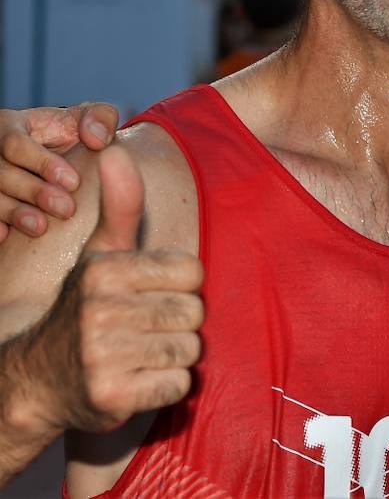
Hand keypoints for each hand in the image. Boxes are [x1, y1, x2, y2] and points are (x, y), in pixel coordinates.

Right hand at [0, 103, 119, 241]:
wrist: (55, 155)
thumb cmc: (70, 134)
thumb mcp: (85, 120)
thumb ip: (99, 118)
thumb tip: (97, 138)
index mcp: (10, 126)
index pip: (15, 144)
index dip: (42, 164)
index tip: (74, 182)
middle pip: (1, 174)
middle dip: (34, 192)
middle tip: (66, 209)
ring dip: (15, 213)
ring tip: (41, 228)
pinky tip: (6, 235)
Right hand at [26, 146, 202, 432]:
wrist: (38, 381)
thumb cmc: (86, 309)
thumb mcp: (100, 255)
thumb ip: (120, 206)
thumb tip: (116, 149)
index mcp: (104, 270)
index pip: (193, 273)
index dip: (179, 288)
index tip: (148, 296)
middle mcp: (100, 310)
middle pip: (194, 312)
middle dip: (177, 324)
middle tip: (143, 330)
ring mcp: (103, 355)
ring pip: (189, 349)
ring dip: (173, 356)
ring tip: (140, 354)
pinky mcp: (112, 396)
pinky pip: (178, 384)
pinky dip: (166, 386)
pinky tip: (137, 380)